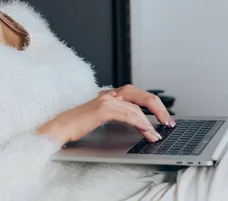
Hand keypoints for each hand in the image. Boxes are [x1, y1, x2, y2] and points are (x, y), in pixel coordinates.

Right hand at [36, 93, 162, 144]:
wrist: (58, 128)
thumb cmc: (77, 125)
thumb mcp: (100, 118)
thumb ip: (117, 115)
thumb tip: (140, 123)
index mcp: (110, 94)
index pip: (137, 95)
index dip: (154, 105)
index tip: (164, 118)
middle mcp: (109, 94)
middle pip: (141, 95)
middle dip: (158, 108)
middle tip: (168, 122)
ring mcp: (105, 99)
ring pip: (136, 106)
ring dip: (150, 122)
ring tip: (157, 134)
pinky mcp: (102, 109)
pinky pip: (127, 114)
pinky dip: (140, 123)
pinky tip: (146, 131)